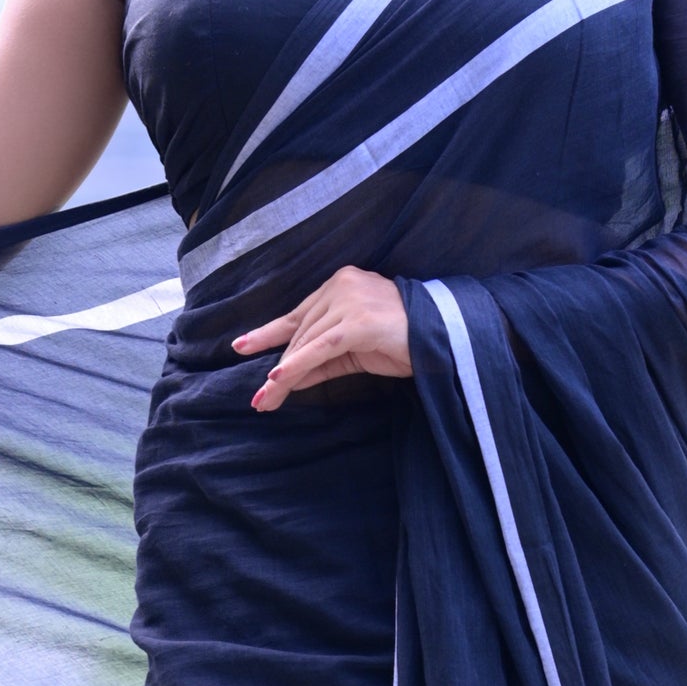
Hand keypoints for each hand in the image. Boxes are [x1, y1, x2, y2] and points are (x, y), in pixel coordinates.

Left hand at [234, 265, 410, 410]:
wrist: (445, 338)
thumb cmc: (402, 342)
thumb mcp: (354, 351)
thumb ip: (321, 359)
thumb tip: (285, 377)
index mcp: (341, 284)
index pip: (297, 315)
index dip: (268, 334)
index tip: (241, 347)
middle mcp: (342, 285)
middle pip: (299, 332)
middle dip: (279, 369)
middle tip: (260, 399)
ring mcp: (350, 301)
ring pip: (305, 342)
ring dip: (283, 376)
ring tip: (265, 400)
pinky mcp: (358, 322)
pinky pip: (320, 348)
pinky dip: (298, 365)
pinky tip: (279, 380)